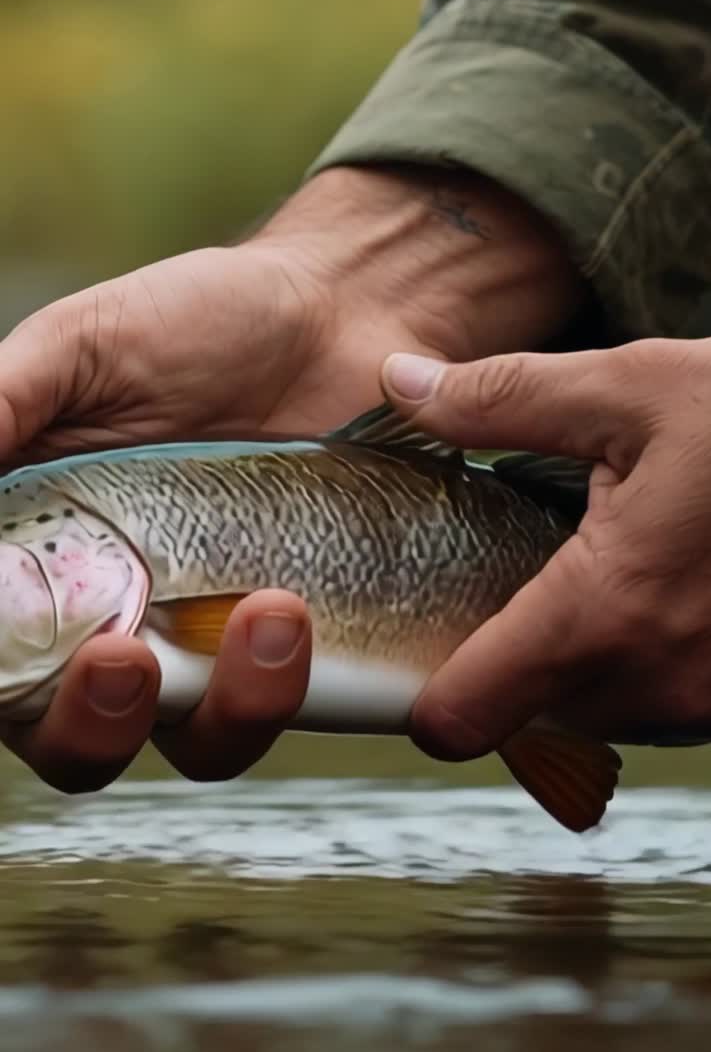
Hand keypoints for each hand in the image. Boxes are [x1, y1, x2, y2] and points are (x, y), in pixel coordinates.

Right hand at [0, 165, 579, 788]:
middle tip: (121, 658)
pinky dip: (291, 685)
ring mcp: (212, 635)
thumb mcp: (80, 346)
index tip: (35, 638)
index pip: (1, 655)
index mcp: (42, 557)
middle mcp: (116, 615)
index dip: (3, 675)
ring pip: (196, 740)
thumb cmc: (198, 320)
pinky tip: (300, 611)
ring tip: (270, 608)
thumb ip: (4, 405)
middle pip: (72, 736)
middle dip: (88, 725)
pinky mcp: (299, 636)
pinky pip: (295, 699)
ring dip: (222, 709)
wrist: (337, 311)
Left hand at [381, 338, 710, 755]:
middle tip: (517, 572)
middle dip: (509, 654)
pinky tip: (667, 586)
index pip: (461, 718)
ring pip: (597, 710)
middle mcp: (657, 684)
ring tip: (604, 567)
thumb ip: (503, 397)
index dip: (421, 694)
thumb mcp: (636, 387)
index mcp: (605, 613)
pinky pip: (662, 703)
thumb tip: (398, 382)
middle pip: (525, 711)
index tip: (413, 648)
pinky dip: (645, 658)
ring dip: (584, 656)